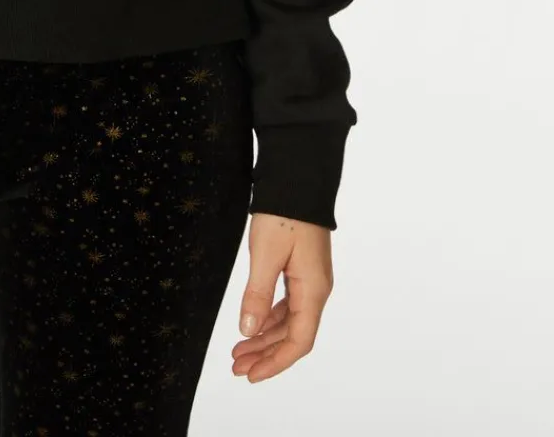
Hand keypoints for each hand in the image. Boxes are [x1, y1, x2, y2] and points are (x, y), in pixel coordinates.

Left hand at [231, 211, 333, 380]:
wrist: (299, 179)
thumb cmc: (285, 214)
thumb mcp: (265, 254)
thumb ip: (257, 294)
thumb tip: (248, 330)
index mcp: (313, 290)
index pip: (299, 341)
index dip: (276, 363)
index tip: (252, 375)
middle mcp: (316, 289)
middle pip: (294, 335)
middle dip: (266, 354)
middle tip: (237, 367)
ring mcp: (311, 279)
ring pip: (290, 320)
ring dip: (265, 337)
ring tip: (239, 350)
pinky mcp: (302, 268)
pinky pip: (288, 303)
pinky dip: (270, 317)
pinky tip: (253, 323)